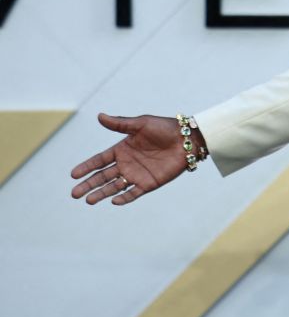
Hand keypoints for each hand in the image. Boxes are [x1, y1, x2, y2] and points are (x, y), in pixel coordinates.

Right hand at [70, 113, 196, 205]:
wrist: (187, 139)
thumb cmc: (164, 128)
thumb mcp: (141, 124)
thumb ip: (120, 123)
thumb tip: (99, 116)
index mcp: (122, 149)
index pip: (99, 161)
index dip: (86, 167)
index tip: (73, 174)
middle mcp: (126, 164)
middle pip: (102, 176)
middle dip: (88, 184)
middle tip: (74, 193)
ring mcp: (136, 174)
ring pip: (114, 187)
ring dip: (101, 193)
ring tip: (88, 200)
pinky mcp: (149, 183)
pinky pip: (133, 193)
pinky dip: (124, 198)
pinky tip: (114, 201)